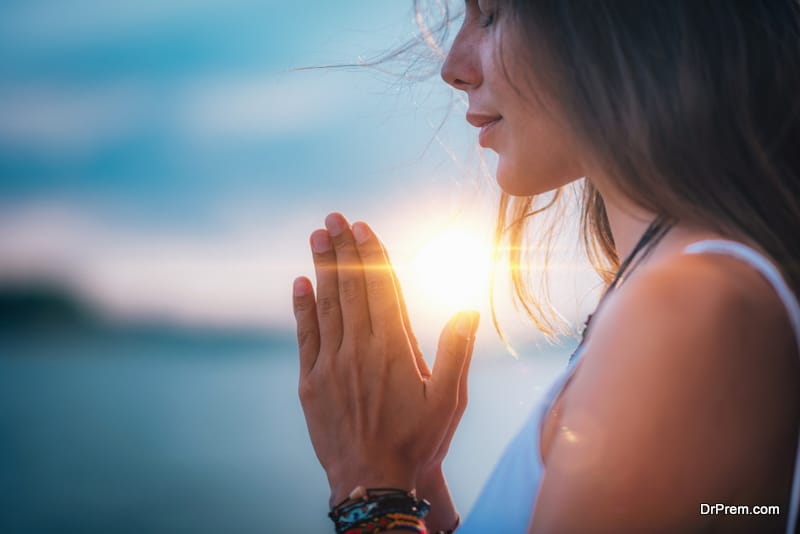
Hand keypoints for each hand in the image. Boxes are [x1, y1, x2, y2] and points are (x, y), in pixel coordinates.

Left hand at [292, 212, 478, 504]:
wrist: (373, 484)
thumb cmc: (418, 442)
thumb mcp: (450, 400)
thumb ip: (457, 351)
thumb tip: (468, 308)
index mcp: (394, 348)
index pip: (382, 288)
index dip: (372, 254)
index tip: (363, 227)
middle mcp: (360, 349)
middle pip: (351, 288)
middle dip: (343, 249)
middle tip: (333, 218)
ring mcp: (332, 364)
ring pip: (327, 305)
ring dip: (322, 267)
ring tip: (317, 236)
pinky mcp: (311, 381)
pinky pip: (306, 335)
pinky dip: (302, 307)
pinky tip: (300, 282)